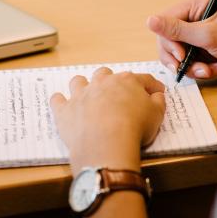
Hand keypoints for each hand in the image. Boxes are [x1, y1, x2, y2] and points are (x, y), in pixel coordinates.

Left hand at [50, 67, 165, 174]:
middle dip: (112, 81)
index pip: (143, 79)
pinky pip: (57, 100)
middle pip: (106, 74)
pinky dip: (60, 101)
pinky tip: (62, 103)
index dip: (152, 85)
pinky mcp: (65, 110)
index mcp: (127, 81)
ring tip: (88, 95)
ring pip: (79, 81)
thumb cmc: (135, 127)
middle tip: (118, 93)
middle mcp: (102, 83)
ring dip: (83, 86)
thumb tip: (157, 95)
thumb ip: (159, 102)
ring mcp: (81, 95)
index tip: (157, 92)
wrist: (107, 142)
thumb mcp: (157, 115)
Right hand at [147, 0, 216, 82]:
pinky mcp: (207, 53)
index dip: (169, 40)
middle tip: (193, 66)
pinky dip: (202, 70)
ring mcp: (202, 37)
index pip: (167, 20)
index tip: (179, 55)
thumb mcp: (209, 35)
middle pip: (169, 40)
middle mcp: (198, 18)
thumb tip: (149, 21)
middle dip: (180, 57)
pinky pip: (191, 64)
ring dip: (193, 67)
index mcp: (199, 4)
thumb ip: (177, 30)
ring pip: (179, 55)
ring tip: (209, 70)